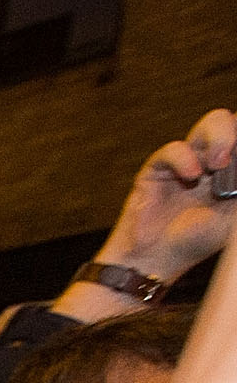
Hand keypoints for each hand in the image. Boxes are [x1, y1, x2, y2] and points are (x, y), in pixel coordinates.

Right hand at [93, 107, 236, 288]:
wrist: (155, 260)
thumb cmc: (195, 242)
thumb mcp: (233, 216)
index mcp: (234, 171)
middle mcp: (214, 160)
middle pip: (235, 121)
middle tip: (233, 157)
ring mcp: (188, 161)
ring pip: (211, 123)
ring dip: (220, 137)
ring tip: (218, 163)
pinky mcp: (158, 168)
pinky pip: (174, 149)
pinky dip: (184, 158)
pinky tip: (191, 176)